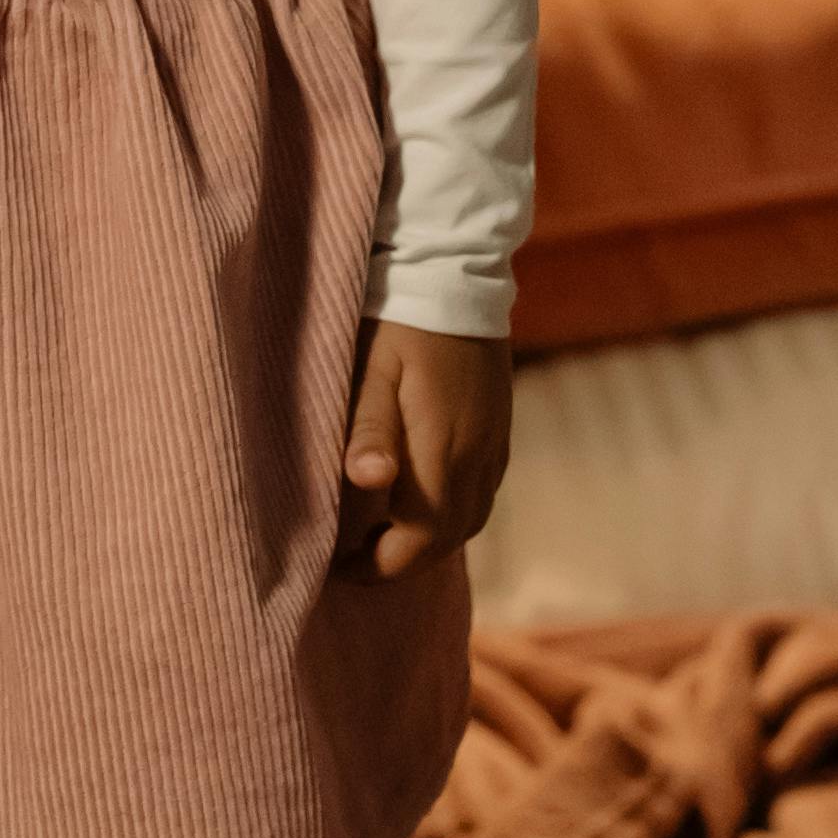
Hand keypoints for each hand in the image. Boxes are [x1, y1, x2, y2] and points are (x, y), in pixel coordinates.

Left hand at [341, 318, 511, 580]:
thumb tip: (370, 482)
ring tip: (381, 537)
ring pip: (469, 522)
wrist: (457, 271)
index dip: (378, 566)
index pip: (418, 539)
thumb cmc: (401, 318)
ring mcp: (495, 446)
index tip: (336, 567)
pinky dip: (450, 515)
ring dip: (428, 541)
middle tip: (352, 560)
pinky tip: (420, 502)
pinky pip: (482, 495)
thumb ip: (371, 427)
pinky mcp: (501, 432)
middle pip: (446, 540)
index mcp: (443, 449)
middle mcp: (478, 458)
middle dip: (400, 562)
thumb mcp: (373, 368)